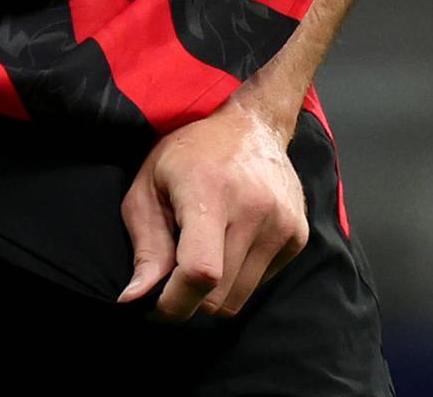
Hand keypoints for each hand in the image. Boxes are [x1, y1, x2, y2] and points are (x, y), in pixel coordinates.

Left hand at [118, 90, 307, 317]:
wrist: (252, 126)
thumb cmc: (190, 153)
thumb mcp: (149, 186)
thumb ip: (145, 246)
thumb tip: (134, 300)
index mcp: (211, 193)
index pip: (201, 272)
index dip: (174, 303)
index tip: (154, 306)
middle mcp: (254, 211)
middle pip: (219, 296)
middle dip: (189, 299)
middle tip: (173, 276)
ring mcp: (282, 225)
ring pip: (240, 298)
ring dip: (215, 291)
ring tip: (203, 251)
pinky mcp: (299, 236)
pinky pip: (260, 283)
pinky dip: (239, 277)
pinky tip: (230, 242)